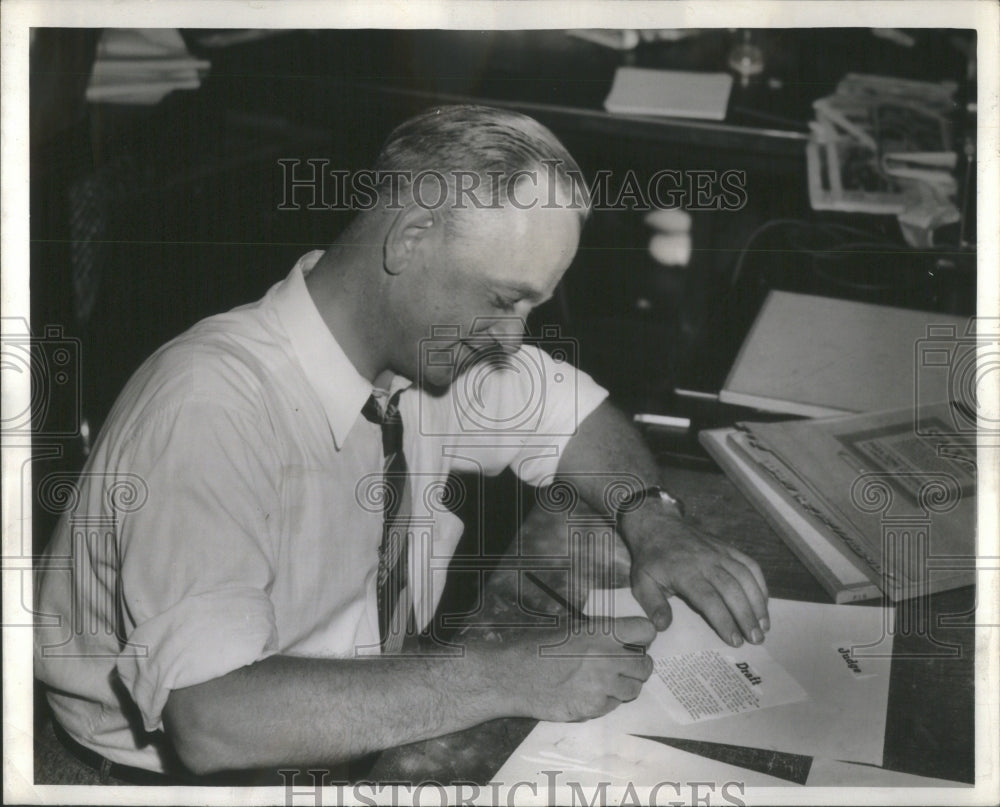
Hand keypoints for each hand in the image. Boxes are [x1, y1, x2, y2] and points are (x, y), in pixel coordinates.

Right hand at [497, 617, 655, 722]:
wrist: (514, 676)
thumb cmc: (539, 647)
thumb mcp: (572, 628)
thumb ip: (602, 633)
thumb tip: (625, 638)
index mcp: (602, 631)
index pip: (646, 630)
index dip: (642, 636)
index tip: (636, 640)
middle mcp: (607, 658)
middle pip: (645, 664)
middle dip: (637, 664)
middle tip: (622, 664)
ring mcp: (602, 686)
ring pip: (633, 688)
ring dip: (624, 684)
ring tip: (604, 679)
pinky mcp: (594, 708)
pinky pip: (614, 705)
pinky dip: (606, 700)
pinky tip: (588, 692)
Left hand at [623, 505, 768, 646]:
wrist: (658, 526)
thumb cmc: (651, 559)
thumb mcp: (641, 583)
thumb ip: (653, 605)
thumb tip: (663, 627)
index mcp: (686, 573)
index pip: (709, 600)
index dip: (724, 621)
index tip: (735, 640)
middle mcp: (707, 562)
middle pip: (733, 591)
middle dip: (747, 617)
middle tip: (756, 639)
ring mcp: (720, 553)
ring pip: (746, 578)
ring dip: (758, 603)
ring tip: (764, 626)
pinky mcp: (728, 548)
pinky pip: (750, 565)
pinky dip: (760, 583)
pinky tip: (764, 602)